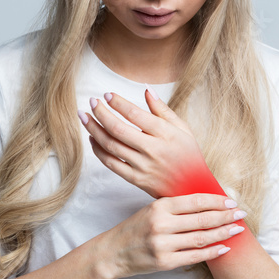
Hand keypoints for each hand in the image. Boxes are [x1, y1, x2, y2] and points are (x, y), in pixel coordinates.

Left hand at [79, 88, 205, 198]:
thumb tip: (146, 90)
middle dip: (101, 113)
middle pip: (118, 129)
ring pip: (111, 146)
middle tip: (91, 102)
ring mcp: (143, 166)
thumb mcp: (183, 129)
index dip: (118, 103)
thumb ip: (163, 110)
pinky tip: (92, 139)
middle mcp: (153, 150)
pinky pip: (111, 164)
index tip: (107, 95)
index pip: (135, 115)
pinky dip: (99, 151)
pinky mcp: (137, 179)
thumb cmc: (189, 155)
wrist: (194, 189)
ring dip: (94, 130)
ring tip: (85, 117)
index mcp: (166, 134)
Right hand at [98, 193, 244, 278]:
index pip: (195, 201)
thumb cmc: (135, 228)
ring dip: (223, 233)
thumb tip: (207, 202)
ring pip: (200, 238)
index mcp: (159, 207)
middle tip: (242, 214)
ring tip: (237, 229)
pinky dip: (211, 252)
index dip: (216, 201)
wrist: (113, 252)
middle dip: (225, 216)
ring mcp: (163, 245)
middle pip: (201, 219)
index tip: (231, 200)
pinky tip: (224, 248)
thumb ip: (175, 206)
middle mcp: (161, 224)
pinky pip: (194, 257)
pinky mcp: (164, 262)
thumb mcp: (151, 210)